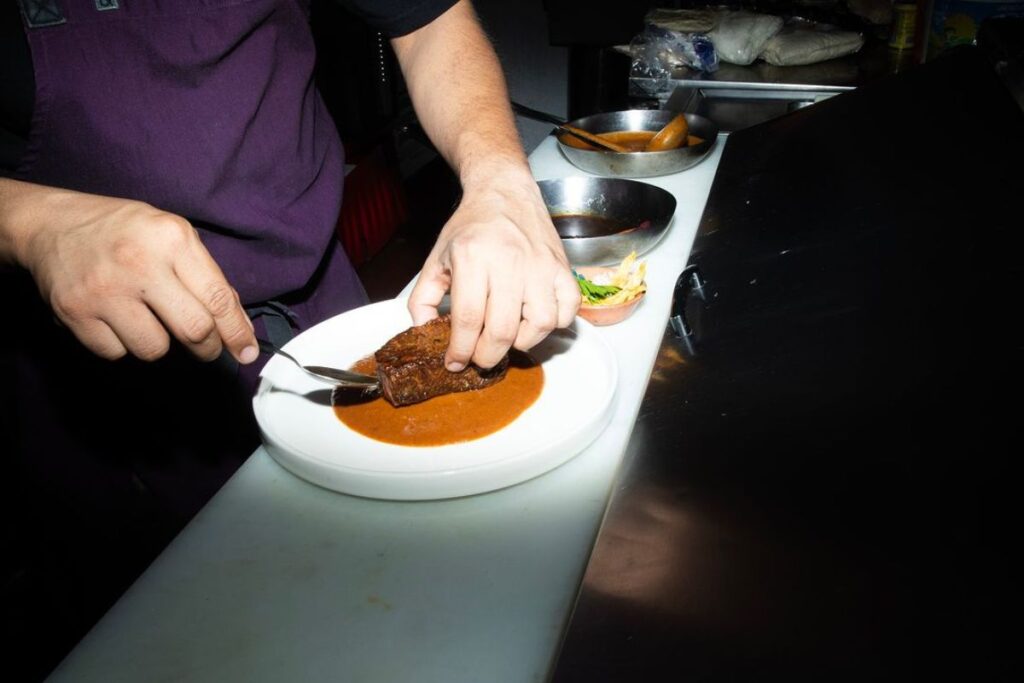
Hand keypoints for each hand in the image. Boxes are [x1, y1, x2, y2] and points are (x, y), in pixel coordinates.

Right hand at [16, 189, 256, 363]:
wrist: (51, 225)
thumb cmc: (124, 231)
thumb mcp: (172, 234)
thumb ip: (205, 275)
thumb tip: (236, 322)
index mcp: (171, 239)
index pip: (217, 299)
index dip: (236, 332)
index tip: (246, 351)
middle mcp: (139, 264)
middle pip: (193, 330)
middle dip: (207, 348)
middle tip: (206, 348)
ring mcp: (104, 291)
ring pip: (155, 349)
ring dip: (159, 342)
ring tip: (147, 318)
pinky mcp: (75, 313)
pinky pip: (116, 352)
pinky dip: (122, 344)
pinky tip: (116, 318)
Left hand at [408, 170, 579, 369]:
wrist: (504, 191)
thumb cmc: (472, 225)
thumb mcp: (437, 257)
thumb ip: (423, 297)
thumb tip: (424, 330)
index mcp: (473, 257)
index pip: (469, 319)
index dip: (461, 349)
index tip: (456, 362)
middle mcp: (509, 261)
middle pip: (502, 329)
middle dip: (487, 356)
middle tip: (479, 357)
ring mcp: (540, 265)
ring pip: (540, 325)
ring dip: (522, 342)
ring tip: (507, 336)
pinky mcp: (562, 267)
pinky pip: (567, 310)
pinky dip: (554, 324)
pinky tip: (533, 318)